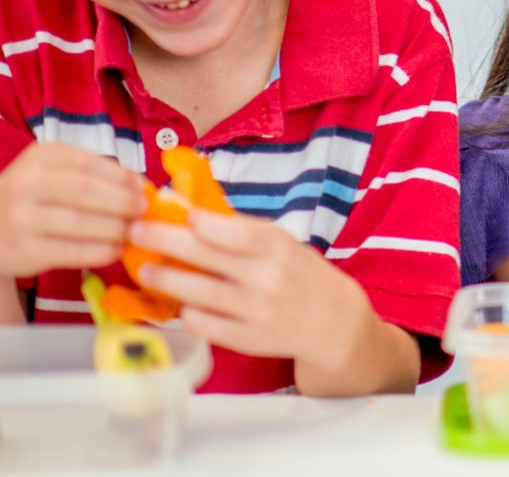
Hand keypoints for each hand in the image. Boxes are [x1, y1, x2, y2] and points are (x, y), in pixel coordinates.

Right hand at [0, 142, 143, 276]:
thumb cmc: (38, 197)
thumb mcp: (58, 173)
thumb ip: (96, 174)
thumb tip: (141, 186)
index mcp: (40, 157)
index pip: (88, 163)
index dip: (121, 177)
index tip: (142, 188)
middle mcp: (26, 184)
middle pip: (85, 191)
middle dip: (122, 202)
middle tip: (142, 211)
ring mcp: (21, 218)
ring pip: (80, 222)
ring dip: (115, 228)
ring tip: (133, 231)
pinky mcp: (24, 250)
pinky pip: (72, 251)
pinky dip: (101, 251)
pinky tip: (115, 249)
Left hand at [130, 209, 373, 367]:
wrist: (331, 321)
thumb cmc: (299, 273)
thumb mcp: (281, 242)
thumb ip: (240, 229)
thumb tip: (189, 212)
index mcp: (278, 248)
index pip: (231, 231)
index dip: (196, 221)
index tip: (168, 211)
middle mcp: (268, 279)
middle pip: (204, 257)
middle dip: (162, 242)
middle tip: (134, 233)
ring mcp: (256, 312)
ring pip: (195, 293)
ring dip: (163, 279)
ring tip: (145, 270)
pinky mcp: (246, 340)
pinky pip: (202, 323)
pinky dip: (186, 310)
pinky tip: (179, 301)